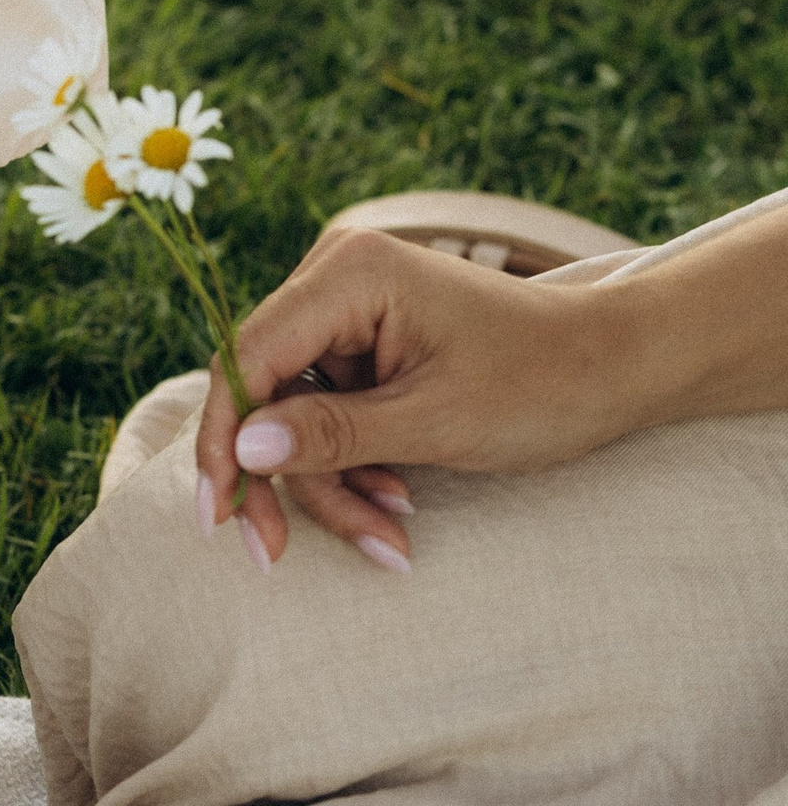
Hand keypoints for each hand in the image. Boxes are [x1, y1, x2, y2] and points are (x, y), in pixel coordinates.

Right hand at [197, 226, 642, 569]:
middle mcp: (337, 276)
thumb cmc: (537, 384)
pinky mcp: (370, 341)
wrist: (612, 366)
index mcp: (348, 272)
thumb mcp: (435, 422)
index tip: (218, 517)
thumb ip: (334, 434)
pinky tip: (398, 505)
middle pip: (268, 389)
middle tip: (280, 556)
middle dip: (288, 477)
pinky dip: (358, 466)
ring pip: (300, 413)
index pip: (248, 355)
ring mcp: (353, 309)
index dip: (223, 437)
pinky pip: (333, 411)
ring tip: (391, 536)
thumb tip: (242, 449)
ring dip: (334, 483)